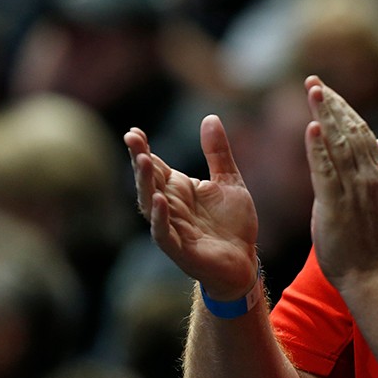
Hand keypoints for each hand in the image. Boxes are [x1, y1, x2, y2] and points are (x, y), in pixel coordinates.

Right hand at [125, 116, 258, 299]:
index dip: (143, 149)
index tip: (134, 131)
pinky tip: (159, 201)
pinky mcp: (180, 249)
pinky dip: (160, 218)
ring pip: (151, 204)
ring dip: (145, 184)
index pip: (155, 166)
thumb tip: (210, 117)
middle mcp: (170, 207)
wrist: (245, 260)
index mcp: (179, 189)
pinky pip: (164, 233)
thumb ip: (218, 152)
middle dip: (140, 160)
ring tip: (144, 161)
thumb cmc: (232, 223)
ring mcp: (173, 228)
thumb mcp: (229, 180)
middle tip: (133, 139)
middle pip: (148, 181)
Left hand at [303, 76, 377, 286]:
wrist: (376, 276)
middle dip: (331, 103)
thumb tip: (373, 140)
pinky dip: (319, 148)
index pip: (359, 131)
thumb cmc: (373, 241)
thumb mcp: (377, 198)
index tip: (326, 90)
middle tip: (313, 81)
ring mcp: (354, 189)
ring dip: (325, 115)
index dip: (341, 108)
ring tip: (312, 91)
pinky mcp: (337, 205)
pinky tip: (312, 127)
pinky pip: (327, 170)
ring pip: (339, 144)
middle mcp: (369, 175)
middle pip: (348, 130)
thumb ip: (371, 168)